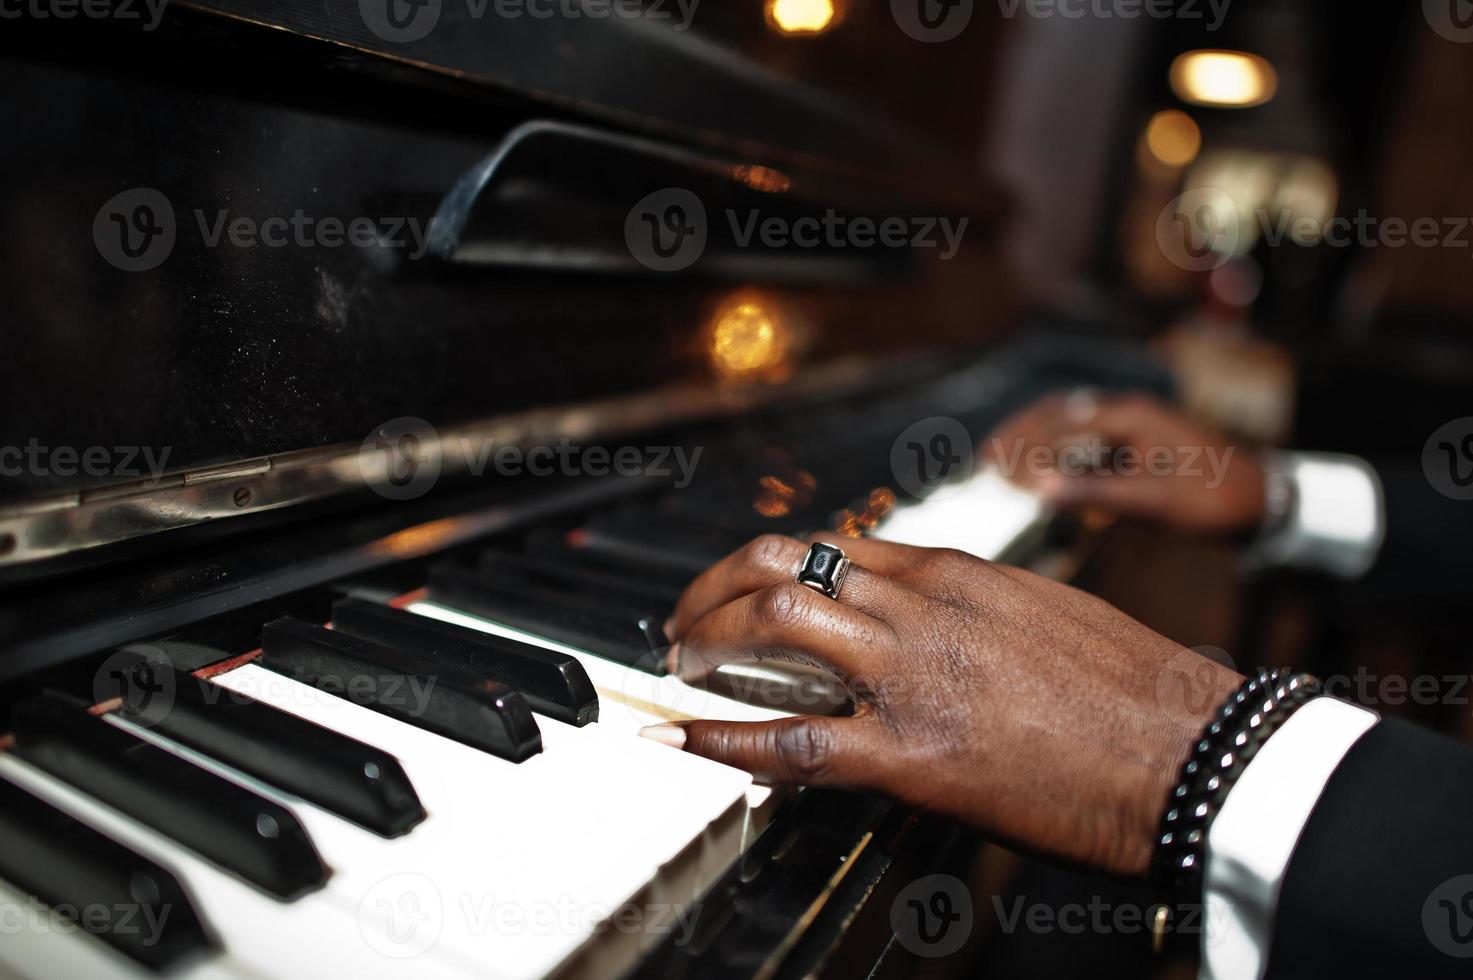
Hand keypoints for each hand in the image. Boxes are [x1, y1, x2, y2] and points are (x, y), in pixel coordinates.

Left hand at [643, 535, 1242, 877]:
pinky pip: (794, 737)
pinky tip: (683, 736)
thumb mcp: (1044, 613)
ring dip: (709, 642)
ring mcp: (913, 675)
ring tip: (679, 665)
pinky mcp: (913, 753)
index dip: (769, 565)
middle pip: (785, 567)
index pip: (834, 547)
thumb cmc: (1135, 689)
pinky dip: (724, 734)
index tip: (743, 586)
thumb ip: (969, 609)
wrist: (1194, 749)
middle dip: (716, 589)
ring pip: (776, 625)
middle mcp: (923, 607)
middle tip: (684, 620)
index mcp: (957, 573)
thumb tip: (915, 620)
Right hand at [985, 391, 1266, 533]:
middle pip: (1058, 414)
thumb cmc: (1212, 500)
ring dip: (1037, 440)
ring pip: (1072, 424)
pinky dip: (1061, 453)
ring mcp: (1135, 425)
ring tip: (1001, 460)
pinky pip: (1089, 440)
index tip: (990, 468)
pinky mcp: (1141, 443)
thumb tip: (1039, 489)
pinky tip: (1045, 472)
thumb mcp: (1152, 501)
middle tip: (982, 457)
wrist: (1265, 502)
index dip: (1022, 446)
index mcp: (1128, 416)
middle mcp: (1127, 412)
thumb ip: (1094, 493)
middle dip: (1019, 435)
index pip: (1059, 423)